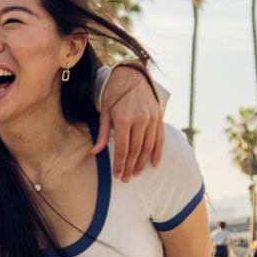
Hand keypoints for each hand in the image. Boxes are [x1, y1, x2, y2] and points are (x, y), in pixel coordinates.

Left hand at [96, 65, 164, 180]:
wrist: (131, 78)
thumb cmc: (114, 96)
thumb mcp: (104, 112)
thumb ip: (103, 133)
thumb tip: (96, 151)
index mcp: (124, 118)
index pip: (123, 148)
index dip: (121, 164)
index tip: (118, 175)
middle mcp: (140, 119)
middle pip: (136, 149)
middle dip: (131, 166)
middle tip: (127, 179)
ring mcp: (152, 118)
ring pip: (149, 146)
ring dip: (143, 162)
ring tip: (137, 173)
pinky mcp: (159, 117)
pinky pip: (160, 138)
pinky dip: (158, 152)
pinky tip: (154, 163)